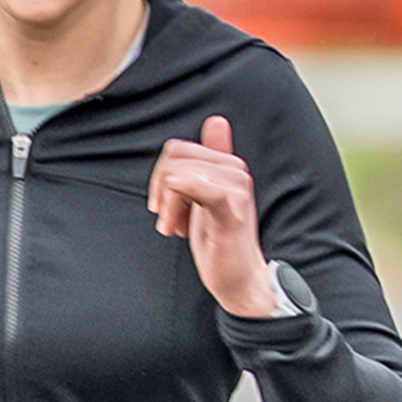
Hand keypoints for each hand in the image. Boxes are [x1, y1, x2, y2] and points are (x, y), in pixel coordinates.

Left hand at [148, 114, 282, 318]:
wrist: (240, 279)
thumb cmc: (221, 241)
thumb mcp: (207, 196)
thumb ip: (208, 162)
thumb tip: (217, 122)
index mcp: (226, 164)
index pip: (177, 149)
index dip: (161, 176)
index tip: (165, 206)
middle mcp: (234, 170)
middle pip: (175, 156)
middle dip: (160, 189)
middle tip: (168, 221)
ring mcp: (236, 188)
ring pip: (179, 172)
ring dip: (168, 206)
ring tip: (177, 230)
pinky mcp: (231, 210)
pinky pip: (201, 186)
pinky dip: (181, 191)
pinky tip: (174, 220)